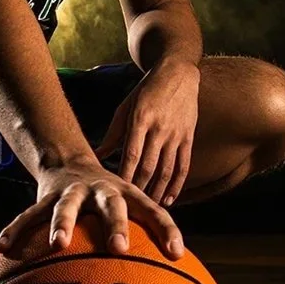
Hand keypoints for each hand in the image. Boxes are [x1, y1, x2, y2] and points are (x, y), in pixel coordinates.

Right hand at [0, 157, 184, 260]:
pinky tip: (4, 250)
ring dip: (63, 224)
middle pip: (113, 205)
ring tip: (58, 244)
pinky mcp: (46, 197)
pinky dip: (16, 231)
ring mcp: (72, 193)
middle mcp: (102, 191)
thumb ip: (145, 238)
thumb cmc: (107, 200)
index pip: (153, 210)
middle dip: (116, 225)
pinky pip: (29, 216)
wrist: (70, 162)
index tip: (177, 254)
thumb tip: (172, 276)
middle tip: (120, 248)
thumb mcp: (128, 207)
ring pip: (67, 207)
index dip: (167, 230)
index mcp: (128, 195)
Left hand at [94, 59, 199, 205]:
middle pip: (148, 167)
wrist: (178, 73)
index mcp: (140, 120)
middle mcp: (159, 129)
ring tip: (148, 209)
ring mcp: (176, 134)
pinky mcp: (188, 137)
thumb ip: (113, 134)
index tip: (117, 195)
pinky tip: (169, 199)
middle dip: (139, 190)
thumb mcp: (126, 107)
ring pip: (166, 170)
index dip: (124, 177)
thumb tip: (95, 156)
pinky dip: (176, 185)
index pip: (131, 155)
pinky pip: (183, 166)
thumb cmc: (146, 90)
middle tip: (130, 210)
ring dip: (157, 192)